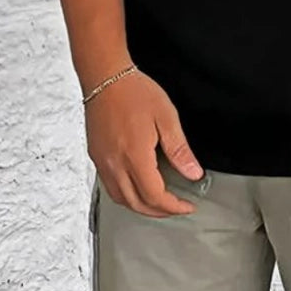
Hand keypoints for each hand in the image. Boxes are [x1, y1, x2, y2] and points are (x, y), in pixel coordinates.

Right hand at [85, 69, 203, 217]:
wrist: (105, 77)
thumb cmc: (134, 92)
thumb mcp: (166, 117)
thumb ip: (180, 149)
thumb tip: (193, 173)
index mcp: (135, 156)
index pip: (155, 196)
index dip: (173, 207)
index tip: (187, 206)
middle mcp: (115, 165)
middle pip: (137, 205)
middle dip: (160, 212)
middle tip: (177, 207)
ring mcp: (102, 162)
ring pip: (121, 199)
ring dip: (142, 207)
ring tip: (160, 202)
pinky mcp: (96, 157)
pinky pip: (110, 187)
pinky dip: (127, 195)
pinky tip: (137, 186)